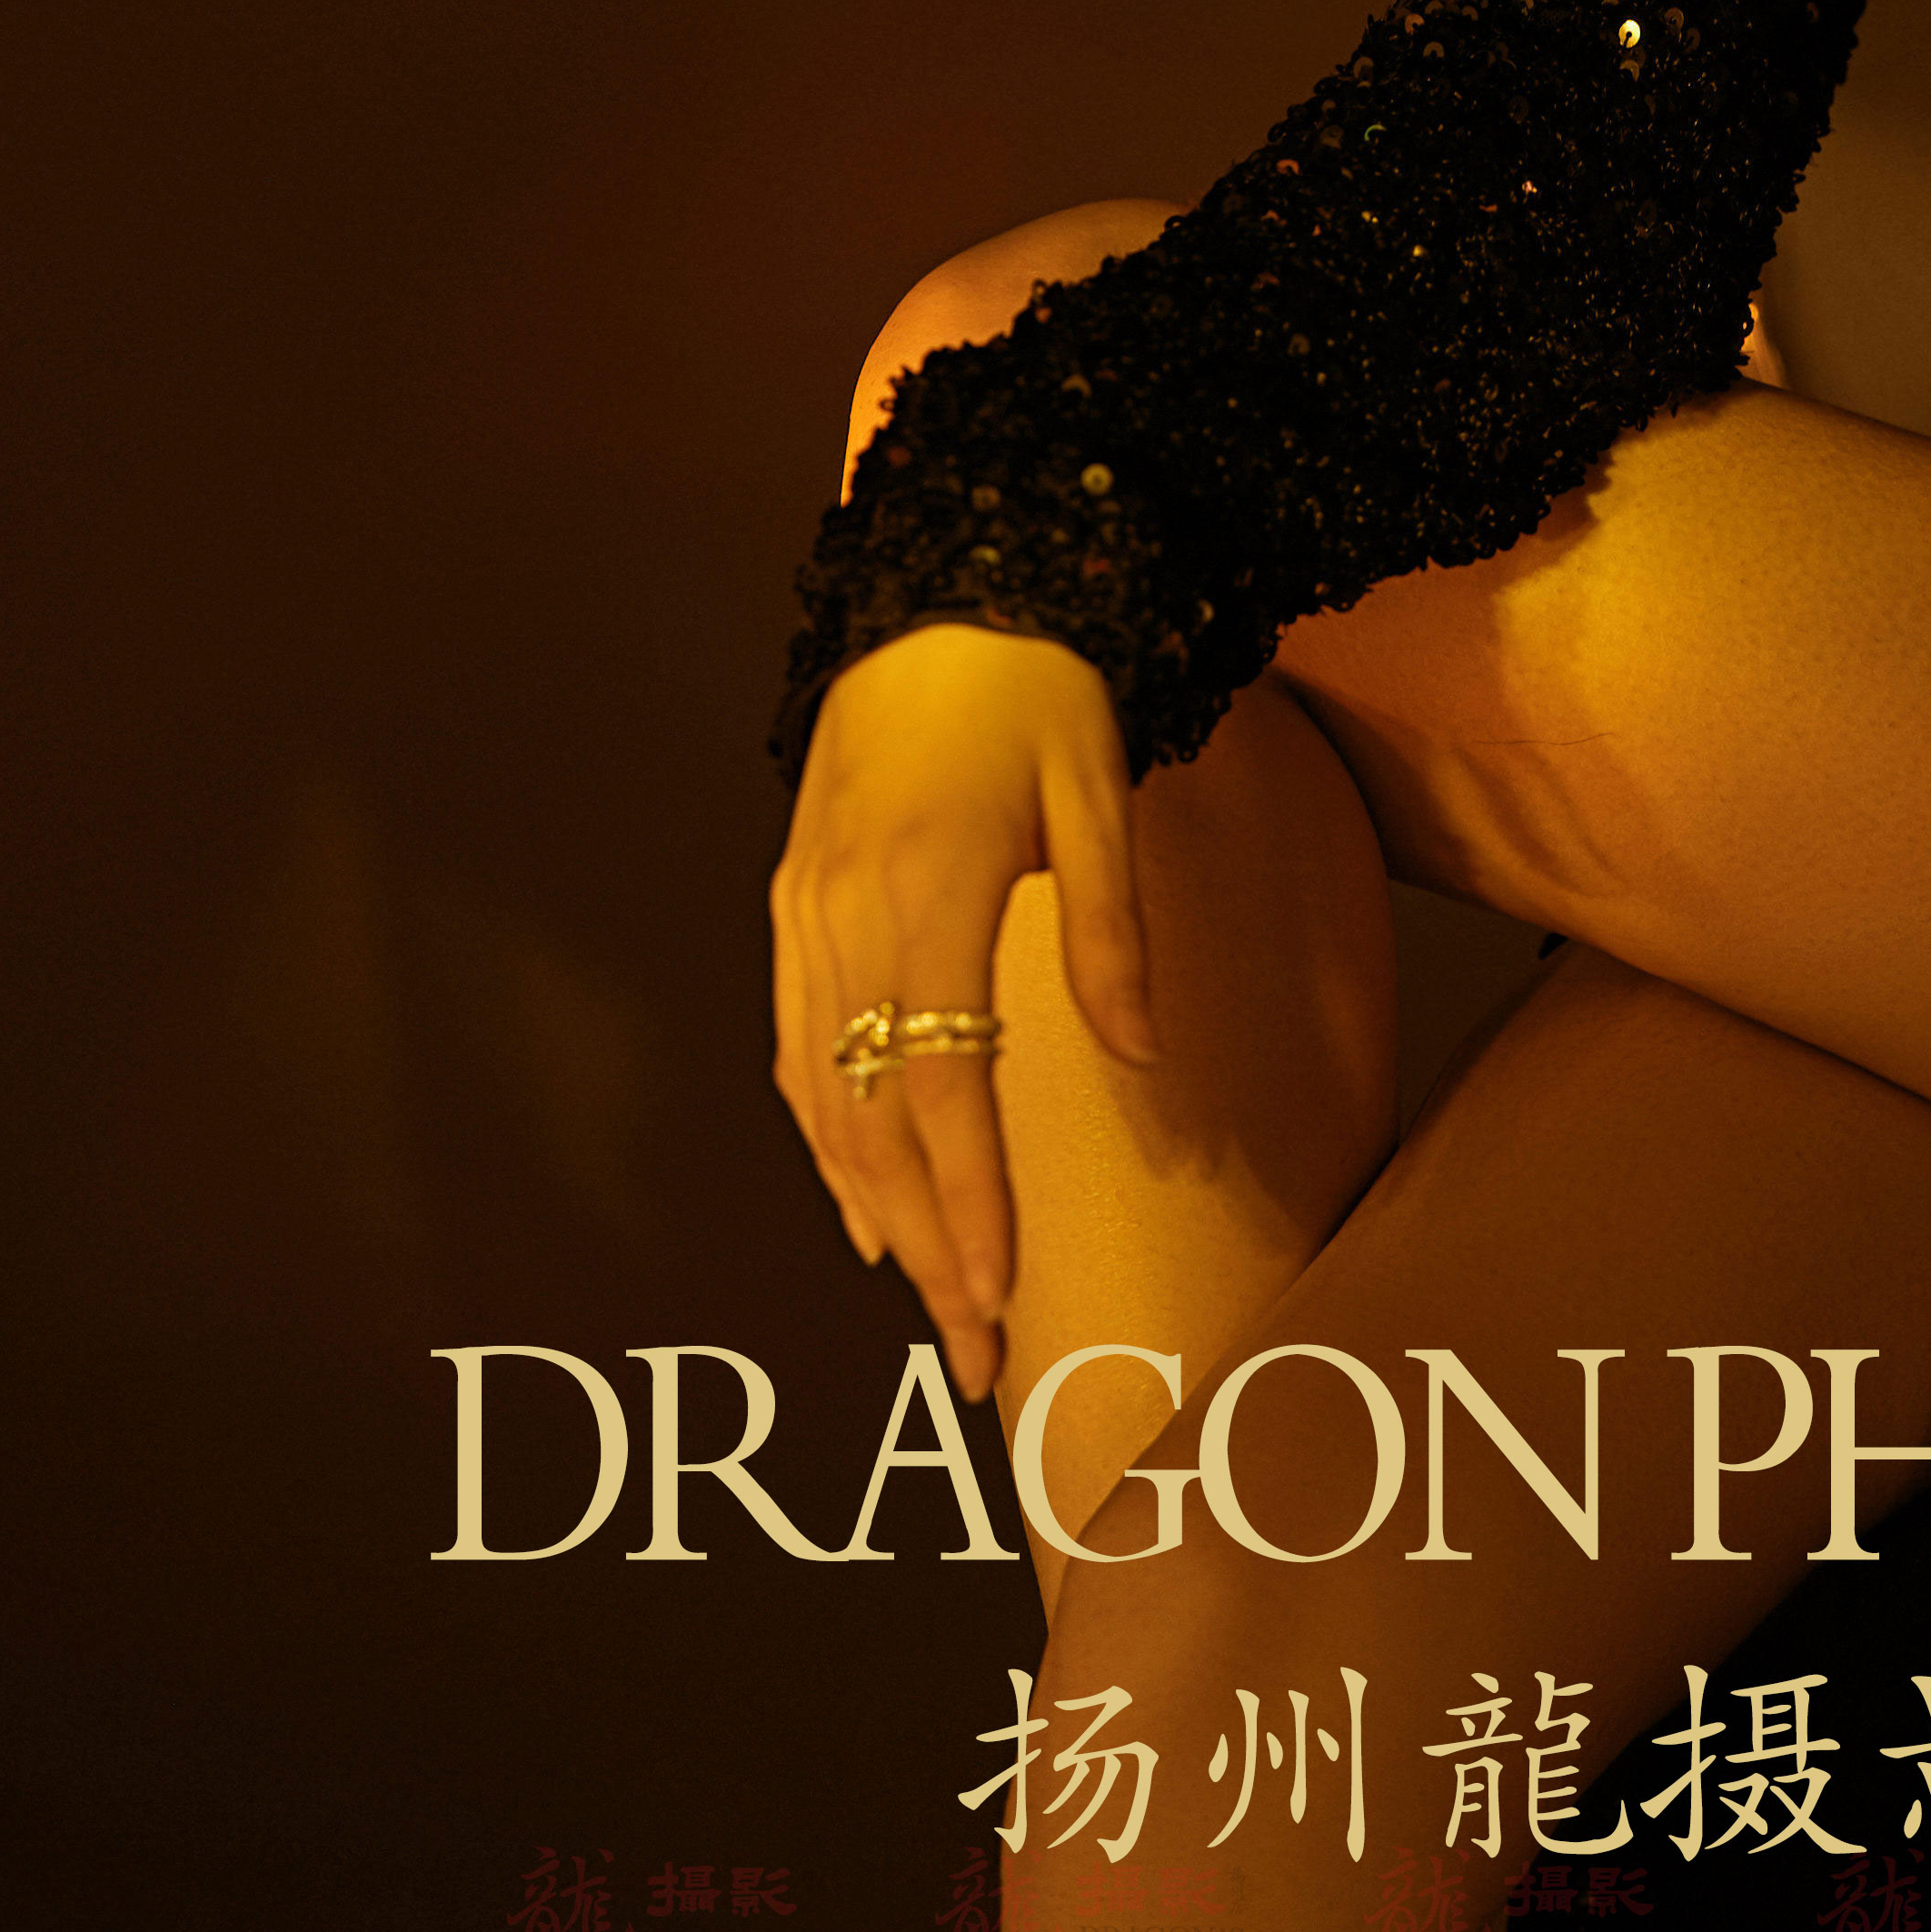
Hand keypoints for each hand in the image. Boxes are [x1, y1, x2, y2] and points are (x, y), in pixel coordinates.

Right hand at [769, 620, 1156, 1400]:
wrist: (940, 578)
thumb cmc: (1036, 678)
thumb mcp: (1097, 787)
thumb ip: (1108, 929)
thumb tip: (1138, 1059)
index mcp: (925, 891)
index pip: (940, 1091)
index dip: (967, 1206)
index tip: (1000, 1299)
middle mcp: (845, 913)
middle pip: (873, 1120)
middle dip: (925, 1247)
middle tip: (979, 1353)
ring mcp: (805, 906)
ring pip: (822, 1094)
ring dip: (870, 1206)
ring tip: (929, 1298)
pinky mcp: (792, 893)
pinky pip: (797, 1039)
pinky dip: (824, 1129)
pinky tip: (857, 1189)